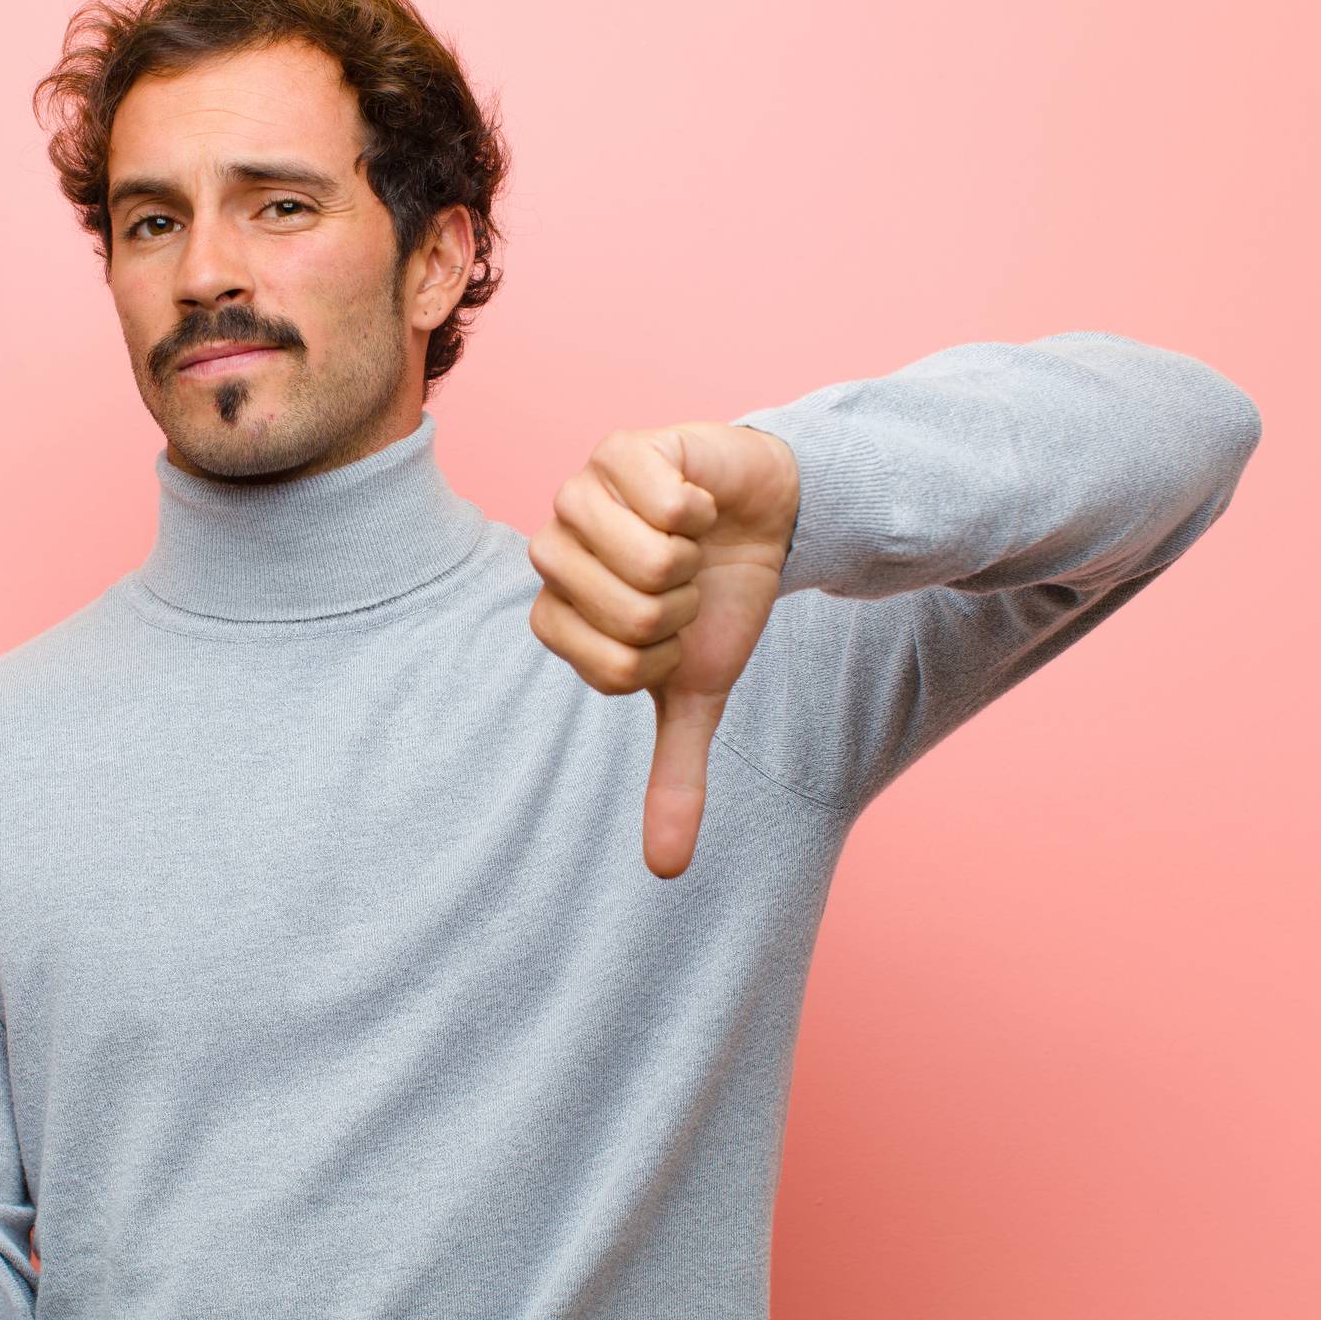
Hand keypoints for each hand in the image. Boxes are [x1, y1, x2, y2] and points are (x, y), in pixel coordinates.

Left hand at [528, 422, 799, 878]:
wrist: (765, 521)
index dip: (661, 657)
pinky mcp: (621, 449)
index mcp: (559, 612)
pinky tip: (696, 502)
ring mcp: (580, 494)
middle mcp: (554, 551)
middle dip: (678, 609)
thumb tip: (667, 871)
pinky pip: (659, 497)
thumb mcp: (699, 692)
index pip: (605, 665)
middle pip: (620, 613)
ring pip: (642, 555)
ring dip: (689, 558)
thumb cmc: (718, 602)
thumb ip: (674, 775)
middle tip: (686, 585)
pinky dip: (697, 509)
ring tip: (691, 543)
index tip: (673, 634)